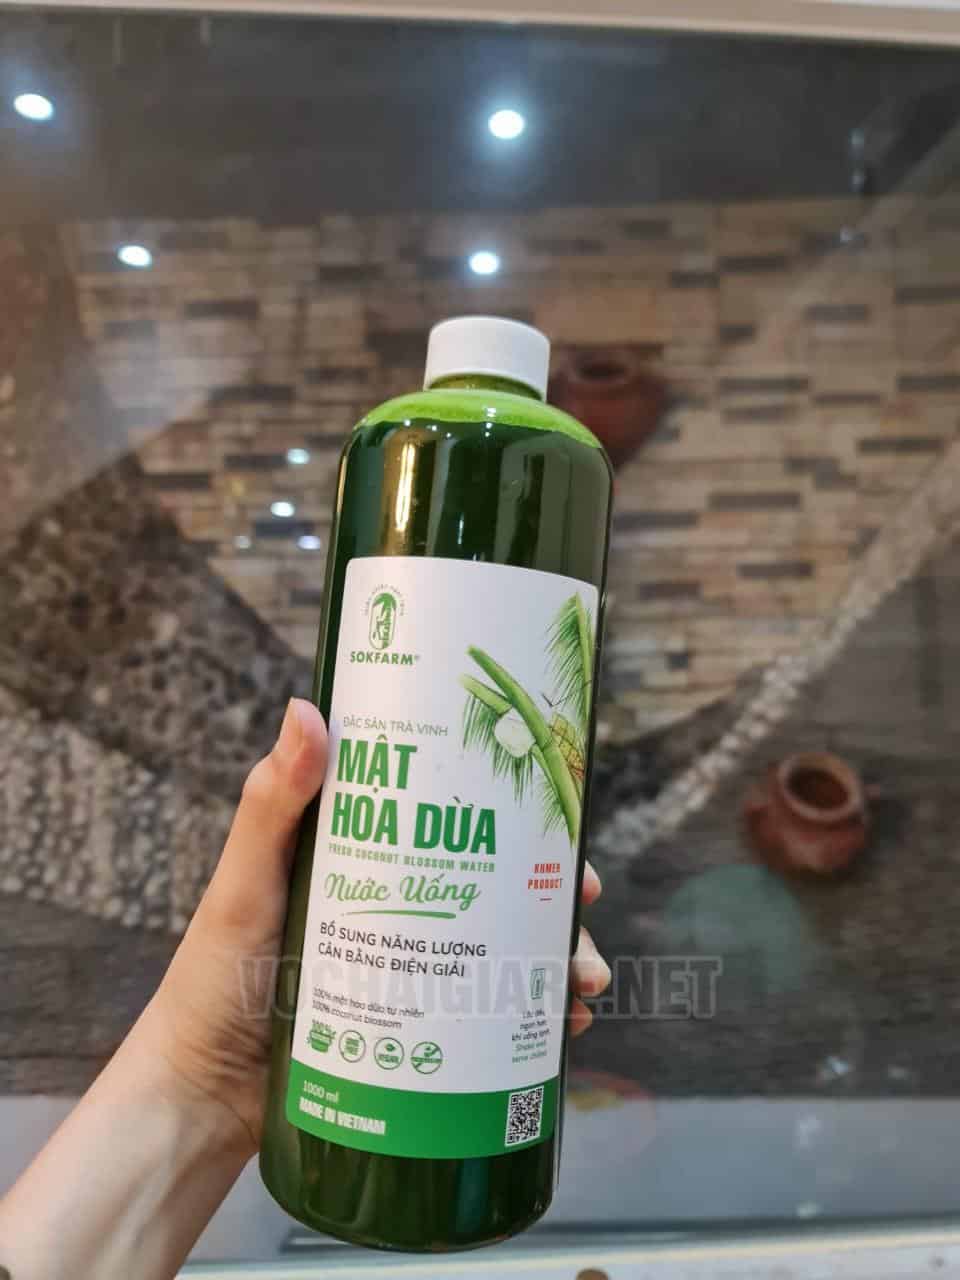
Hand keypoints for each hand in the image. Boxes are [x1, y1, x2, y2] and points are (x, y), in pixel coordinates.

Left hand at [142, 698, 610, 1157]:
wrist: (202, 1096)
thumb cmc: (215, 976)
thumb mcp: (246, 883)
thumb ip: (271, 804)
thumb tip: (305, 707)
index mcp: (372, 859)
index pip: (458, 823)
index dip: (519, 818)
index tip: (562, 820)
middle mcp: (404, 906)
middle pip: (500, 887)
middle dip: (554, 895)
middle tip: (582, 904)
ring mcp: (415, 971)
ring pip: (509, 953)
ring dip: (558, 960)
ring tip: (582, 986)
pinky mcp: (420, 1032)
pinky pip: (492, 1018)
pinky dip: (535, 1021)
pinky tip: (565, 1031)